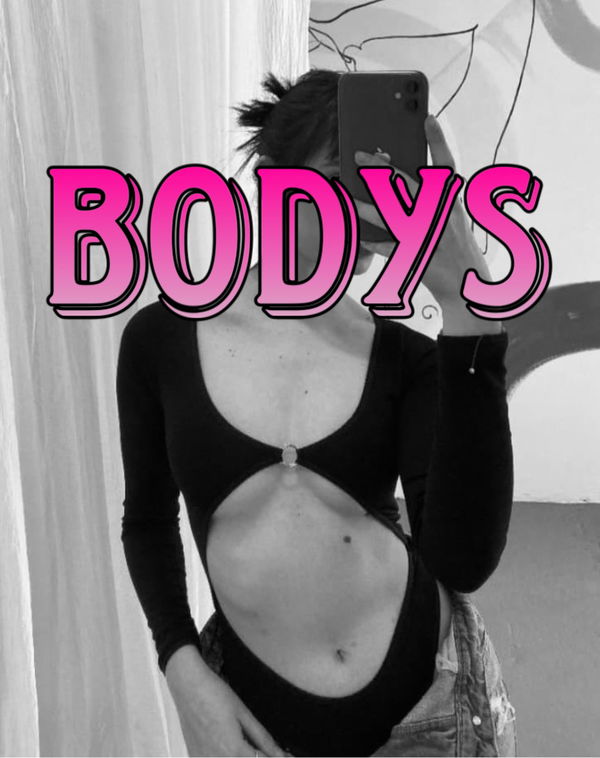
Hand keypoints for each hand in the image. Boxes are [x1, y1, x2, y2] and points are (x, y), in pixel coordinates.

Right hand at [167, 649, 287, 756]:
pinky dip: (228, 757)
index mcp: (233, 751)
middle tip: (271, 751)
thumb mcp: (244, 714)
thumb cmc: (215, 694)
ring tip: (253, 748)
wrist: (187, 685)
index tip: (287, 756)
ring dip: (245, 757)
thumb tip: (280, 754)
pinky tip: (233, 749)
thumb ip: (263, 739)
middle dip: (261, 757)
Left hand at [352, 114, 493, 310]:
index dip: (438, 141)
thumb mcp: (449, 217)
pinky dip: (373, 242)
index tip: (427, 117)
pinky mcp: (417, 258)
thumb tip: (393, 178)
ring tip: (348, 196)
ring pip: (391, 214)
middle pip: (408, 185)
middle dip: (381, 169)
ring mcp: (428, 236)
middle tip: (360, 156)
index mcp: (451, 202)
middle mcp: (441, 215)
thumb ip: (430, 197)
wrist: (466, 285)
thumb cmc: (453, 246)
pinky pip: (388, 247)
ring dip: (367, 205)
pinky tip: (359, 236)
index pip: (447, 165)